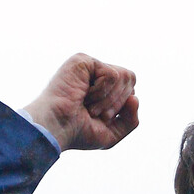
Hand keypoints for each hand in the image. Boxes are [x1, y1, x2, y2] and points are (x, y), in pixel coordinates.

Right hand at [24, 53, 138, 151]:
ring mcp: (90, 66)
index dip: (123, 107)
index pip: (131, 90)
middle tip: (96, 113)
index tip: (103, 118)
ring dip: (110, 99)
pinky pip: (113, 75)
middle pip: (131, 79)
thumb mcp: (112, 133)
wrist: (58, 127)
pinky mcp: (84, 60)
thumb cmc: (79, 132)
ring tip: (89, 105)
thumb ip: (130, 120)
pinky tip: (84, 95)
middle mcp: (97, 75)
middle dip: (118, 103)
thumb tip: (135, 98)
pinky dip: (102, 92)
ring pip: (125, 76)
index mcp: (103, 89)